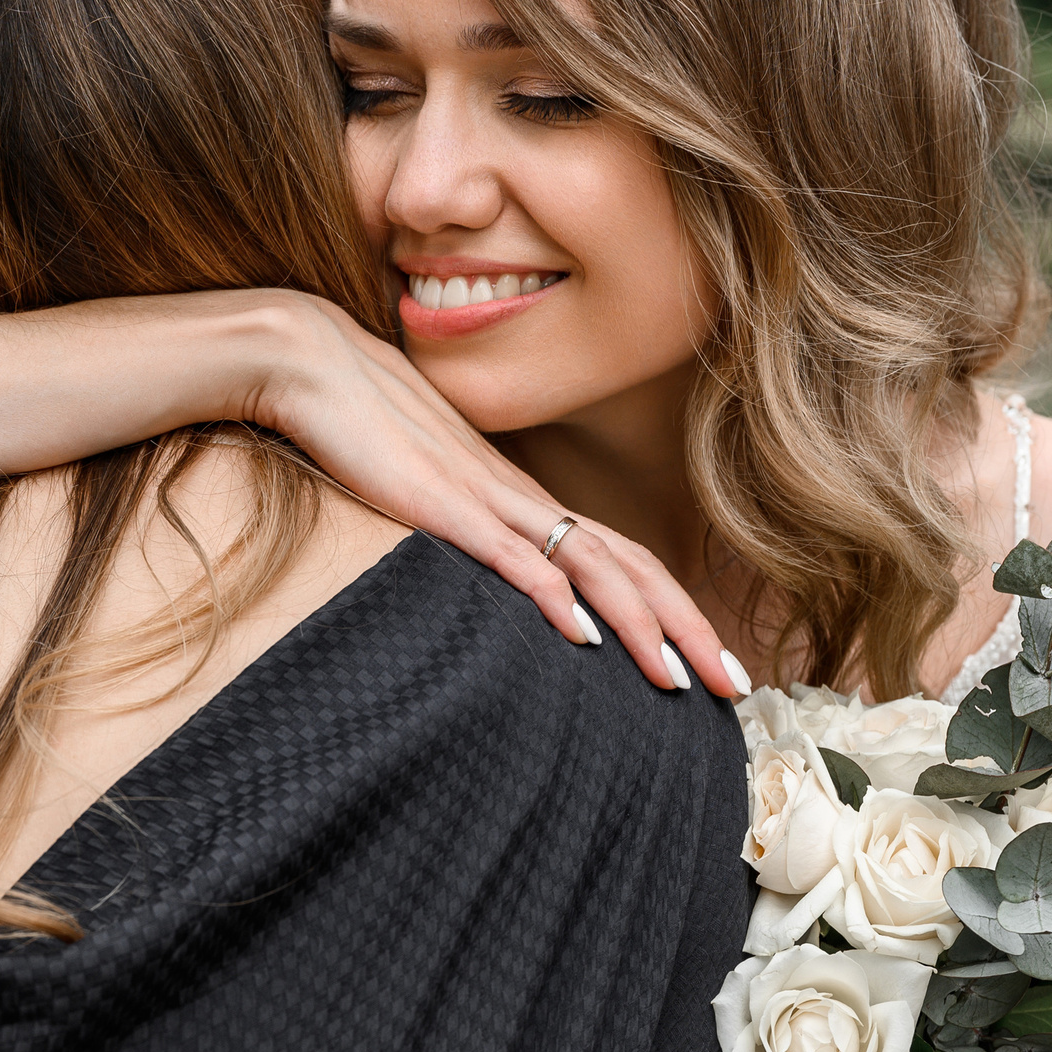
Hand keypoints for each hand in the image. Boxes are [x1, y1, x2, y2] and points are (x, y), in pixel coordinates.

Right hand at [240, 295, 739, 695]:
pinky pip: (513, 555)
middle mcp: (524, 500)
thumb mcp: (427, 496)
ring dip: (641, 625)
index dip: (674, 611)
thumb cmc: (364, 427)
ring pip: (590, 567)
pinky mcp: (444, 505)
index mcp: (525, 501)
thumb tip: (490, 585)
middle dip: (687, 630)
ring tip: (681, 680)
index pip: (623, 560)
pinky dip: (553, 598)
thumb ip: (462, 535)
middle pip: (630, 568)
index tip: (710, 666)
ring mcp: (488, 500)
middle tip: (735, 688)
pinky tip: (581, 638)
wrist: (316, 363)